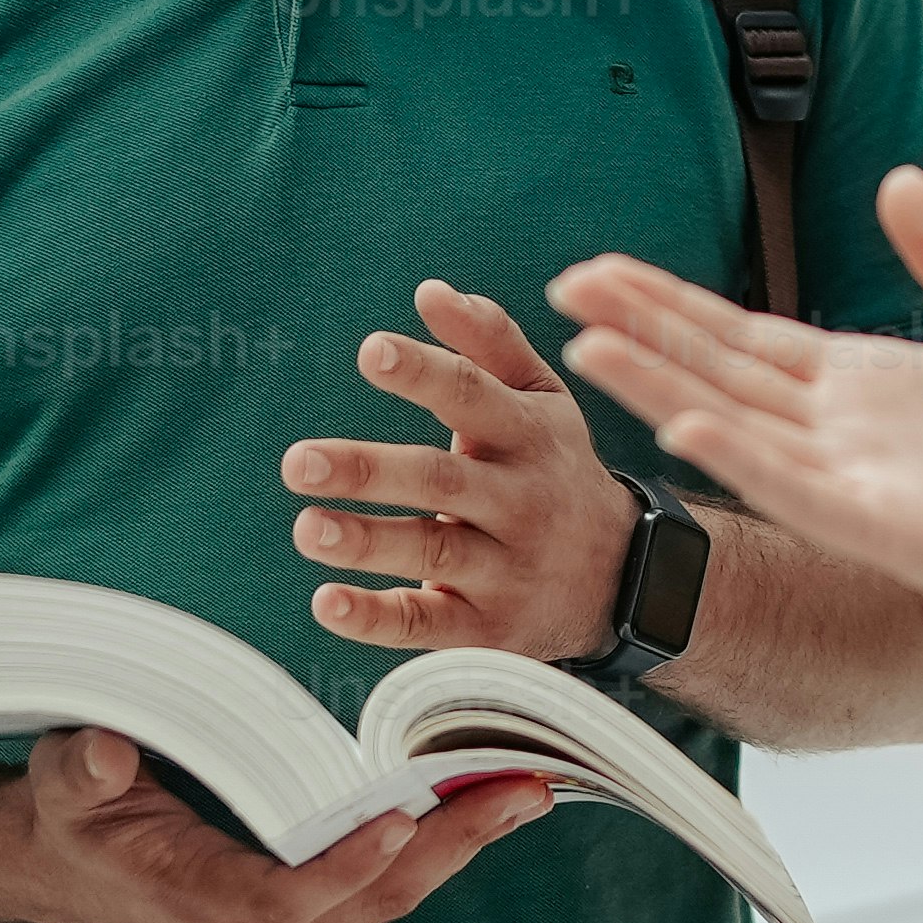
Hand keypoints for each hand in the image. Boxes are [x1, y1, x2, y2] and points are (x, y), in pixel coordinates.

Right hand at [0, 725, 555, 922]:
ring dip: (461, 847)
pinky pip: (387, 890)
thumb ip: (83, 770)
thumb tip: (107, 757)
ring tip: (522, 793)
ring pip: (393, 898)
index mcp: (202, 902)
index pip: (290, 896)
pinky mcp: (310, 922)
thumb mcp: (63, 782)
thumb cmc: (74, 814)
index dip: (349, 864)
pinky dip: (439, 850)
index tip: (404, 820)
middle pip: (371, 900)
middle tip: (517, 791)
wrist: (69, 867)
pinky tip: (481, 808)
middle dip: (451, 846)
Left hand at [280, 284, 626, 663]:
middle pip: (440, 481)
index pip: (473, 396)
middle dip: (369, 470)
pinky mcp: (487, 631)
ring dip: (366, 542)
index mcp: (528, 435)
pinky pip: (426, 627)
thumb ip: (488, 343)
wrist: (624, 580)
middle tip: (298, 461)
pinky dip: (375, 620)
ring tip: (308, 528)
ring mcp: (505, 569)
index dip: (422, 372)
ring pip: (432, 554)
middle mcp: (520, 501)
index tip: (370, 351)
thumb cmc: (557, 470)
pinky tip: (327, 603)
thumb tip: (430, 291)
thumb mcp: (543, 400)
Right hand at [552, 171, 922, 638]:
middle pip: (723, 371)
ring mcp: (864, 485)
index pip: (750, 337)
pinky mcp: (892, 529)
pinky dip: (744, 457)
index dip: (675, 304)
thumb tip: (896, 181)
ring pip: (739, 427)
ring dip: (664, 386)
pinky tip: (689, 422)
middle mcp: (852, 437)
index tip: (604, 270)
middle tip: (563, 286)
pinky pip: (800, 491)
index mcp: (875, 387)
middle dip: (643, 330)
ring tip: (589, 342)